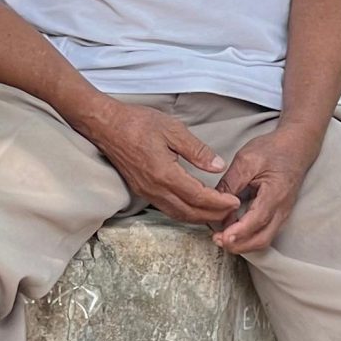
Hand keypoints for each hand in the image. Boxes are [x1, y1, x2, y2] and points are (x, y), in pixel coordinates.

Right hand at [82, 99, 235, 227]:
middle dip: (213, 215)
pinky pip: (167, 209)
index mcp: (165, 174)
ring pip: (178, 214)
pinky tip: (193, 207)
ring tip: (217, 213)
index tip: (235, 201)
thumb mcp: (172, 129)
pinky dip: (185, 213)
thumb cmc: (136, 123)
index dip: (219, 202)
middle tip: (231, 212)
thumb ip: (197, 150)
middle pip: (190, 212)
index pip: (199, 197)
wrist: (105, 124)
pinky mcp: (141, 190)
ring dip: (199, 218)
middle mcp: (155, 188)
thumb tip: (218, 166)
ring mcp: (146, 191)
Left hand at [212, 126, 319, 253]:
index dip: (240, 232)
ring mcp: (283, 214)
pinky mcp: (279, 214)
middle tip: (217, 240)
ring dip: (243, 243)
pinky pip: (265, 232)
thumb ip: (231, 182)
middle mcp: (282, 209)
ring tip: (221, 239)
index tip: (223, 237)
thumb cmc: (272, 150)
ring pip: (264, 239)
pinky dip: (249, 237)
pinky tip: (232, 231)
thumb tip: (215, 201)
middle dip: (239, 244)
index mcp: (275, 194)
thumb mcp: (246, 160)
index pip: (258, 219)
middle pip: (262, 238)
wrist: (295, 147)